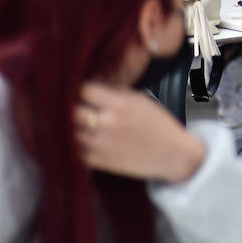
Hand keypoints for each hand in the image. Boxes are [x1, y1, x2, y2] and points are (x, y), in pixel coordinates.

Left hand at [76, 82, 206, 183]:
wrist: (173, 155)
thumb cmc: (160, 126)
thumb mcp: (142, 100)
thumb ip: (116, 91)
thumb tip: (94, 80)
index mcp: (121, 106)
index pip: (85, 90)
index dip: (82, 87)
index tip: (82, 89)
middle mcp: (108, 124)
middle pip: (71, 110)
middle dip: (73, 105)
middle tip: (74, 104)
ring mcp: (101, 144)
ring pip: (69, 131)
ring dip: (71, 124)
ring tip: (76, 120)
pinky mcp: (99, 161)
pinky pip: (74, 150)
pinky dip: (73, 143)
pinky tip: (79, 137)